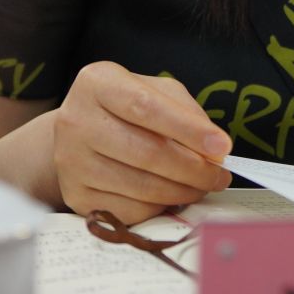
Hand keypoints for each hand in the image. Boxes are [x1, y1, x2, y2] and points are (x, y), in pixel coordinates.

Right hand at [51, 61, 232, 223]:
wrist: (75, 134)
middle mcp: (77, 121)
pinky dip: (159, 207)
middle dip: (194, 168)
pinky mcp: (76, 195)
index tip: (222, 146)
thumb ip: (184, 111)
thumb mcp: (152, 90)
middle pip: (147, 152)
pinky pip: (130, 210)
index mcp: (97, 84)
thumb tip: (213, 150)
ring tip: (202, 185)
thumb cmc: (122, 109)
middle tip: (219, 175)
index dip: (188, 129)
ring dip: (183, 191)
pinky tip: (171, 195)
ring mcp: (72, 162)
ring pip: (141, 187)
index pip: (147, 108)